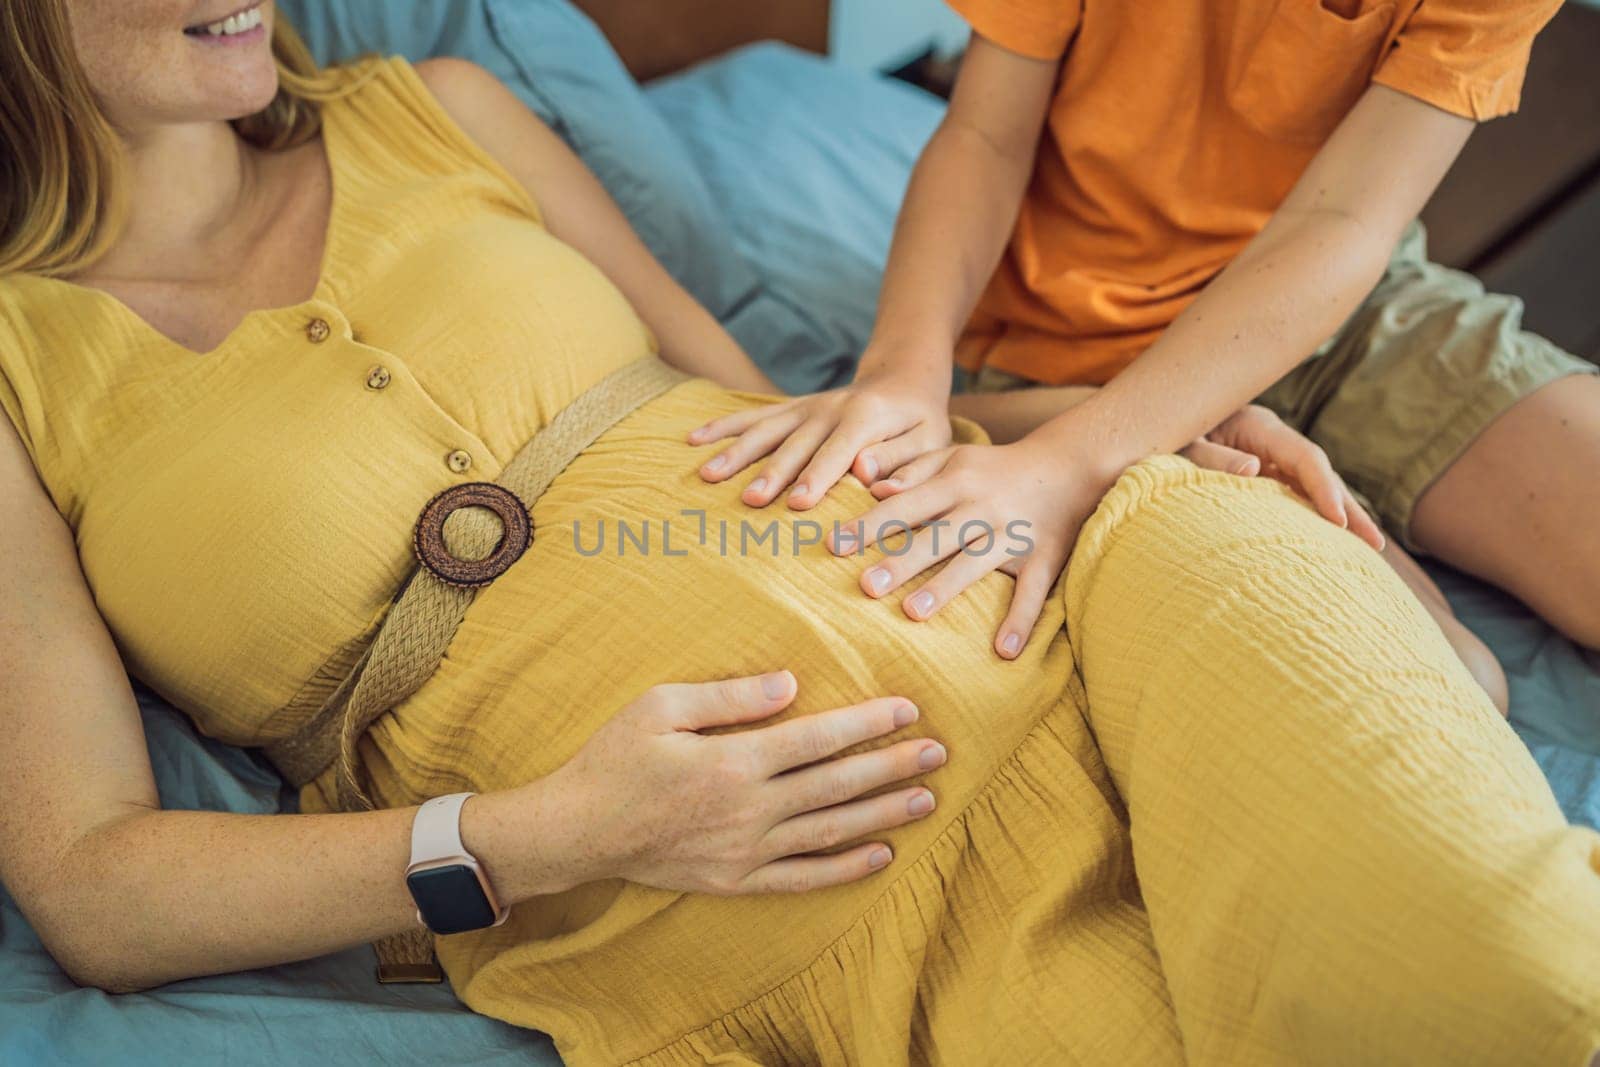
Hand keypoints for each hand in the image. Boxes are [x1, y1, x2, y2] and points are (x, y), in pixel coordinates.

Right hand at [547, 671, 945, 894]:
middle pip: (837, 785)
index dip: (868, 723)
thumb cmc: (615, 759)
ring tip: (926, 798)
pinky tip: (882, 854)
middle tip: (939, 751)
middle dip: (892, 766)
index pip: (818, 739)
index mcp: (734, 762)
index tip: (907, 709)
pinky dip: (845, 868)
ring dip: (883, 814)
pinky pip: (803, 879)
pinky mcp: (736, 881)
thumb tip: (792, 684)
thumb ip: (730, 697)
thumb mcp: (661, 707)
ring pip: (830, 832)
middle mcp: (749, 811)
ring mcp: (745, 852)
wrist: (577, 831)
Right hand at [688, 366, 951, 510]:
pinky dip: (723, 426)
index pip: (838, 451)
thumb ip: (903, 458)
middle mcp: (828, 409)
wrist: (902, 379)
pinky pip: (752, 417)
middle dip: (770, 472)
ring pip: (765, 430)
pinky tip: (693, 439)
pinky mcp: (790, 410)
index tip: (797, 504)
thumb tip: (869, 473)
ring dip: (735, 452)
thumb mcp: (929, 439)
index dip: (818, 477)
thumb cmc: (920, 423)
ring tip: (706, 474)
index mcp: (865, 418)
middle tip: (748, 500)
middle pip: (794, 444)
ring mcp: (804, 408)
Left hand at [827, 434, 1111, 661]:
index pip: (905, 505)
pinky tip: (1003, 651)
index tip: (834, 545)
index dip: (870, 525)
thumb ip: (914, 471)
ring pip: (976, 563)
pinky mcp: (1045, 558)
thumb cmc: (994, 469)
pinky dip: (1021, 621)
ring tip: (912, 613)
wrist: (1069, 464)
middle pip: (936, 536)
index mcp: (955, 482)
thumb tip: (873, 489)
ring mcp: (1014, 534)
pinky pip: (1033, 592)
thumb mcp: (955, 459)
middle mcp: (982, 507)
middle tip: (865, 586)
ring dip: (945, 588)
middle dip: (901, 560)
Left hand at [1181, 405, 1384, 550]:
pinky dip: (1314, 515)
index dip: (1324, 488)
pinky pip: (1295, 495)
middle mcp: (1272, 441)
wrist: (1155, 417)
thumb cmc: (1167, 433)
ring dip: (1339, 515)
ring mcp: (1270, 457)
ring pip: (1312, 486)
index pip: (1304, 457)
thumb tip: (1254, 468)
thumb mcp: (1183, 444)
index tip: (1338, 521)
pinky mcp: (1262, 473)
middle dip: (1348, 508)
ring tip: (1366, 549)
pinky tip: (1330, 541)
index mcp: (1258, 427)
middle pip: (1320, 473)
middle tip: (1373, 544)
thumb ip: (1212, 457)